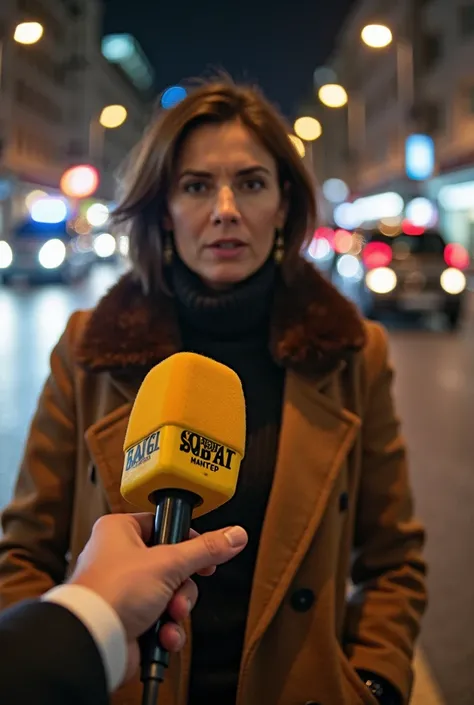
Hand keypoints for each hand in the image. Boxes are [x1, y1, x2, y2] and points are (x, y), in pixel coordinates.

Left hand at [70, 513, 247, 679]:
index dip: (187, 540)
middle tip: (179, 590)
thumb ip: (205, 549)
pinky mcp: (128, 618)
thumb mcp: (169, 562)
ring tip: (169, 615)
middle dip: (182, 586)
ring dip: (177, 609)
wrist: (92, 641)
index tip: (204, 554)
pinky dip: (166, 629)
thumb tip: (234, 535)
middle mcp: (119, 558)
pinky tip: (163, 634)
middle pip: (172, 564)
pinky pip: (159, 619)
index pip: (163, 526)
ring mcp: (123, 590)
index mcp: (120, 531)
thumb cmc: (112, 592)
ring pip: (169, 594)